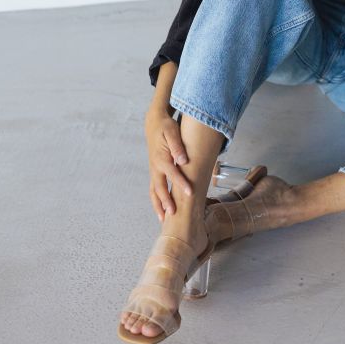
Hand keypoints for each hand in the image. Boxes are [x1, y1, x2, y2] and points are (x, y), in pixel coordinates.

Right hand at [144, 102, 192, 220]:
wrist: (154, 123)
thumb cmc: (166, 127)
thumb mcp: (172, 132)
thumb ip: (177, 146)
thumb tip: (183, 160)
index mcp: (161, 158)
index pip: (172, 174)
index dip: (181, 184)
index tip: (190, 194)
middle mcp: (155, 167)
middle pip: (159, 188)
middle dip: (166, 201)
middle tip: (174, 214)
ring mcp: (153, 171)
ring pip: (153, 191)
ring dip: (158, 205)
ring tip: (163, 220)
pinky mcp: (154, 172)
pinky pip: (153, 189)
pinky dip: (156, 200)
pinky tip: (161, 211)